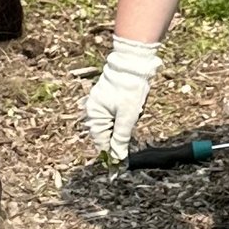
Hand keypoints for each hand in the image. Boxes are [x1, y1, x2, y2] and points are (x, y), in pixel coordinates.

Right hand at [82, 36, 162, 159]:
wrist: (133, 63)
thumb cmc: (129, 89)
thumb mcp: (127, 117)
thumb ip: (121, 138)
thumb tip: (117, 156)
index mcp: (95, 114)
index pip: (101, 142)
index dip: (111, 153)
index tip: (120, 165)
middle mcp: (93, 109)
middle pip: (107, 133)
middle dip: (121, 132)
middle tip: (133, 120)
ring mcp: (100, 102)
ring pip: (114, 123)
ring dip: (125, 122)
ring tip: (134, 107)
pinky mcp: (108, 97)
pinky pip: (116, 113)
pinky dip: (125, 113)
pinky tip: (133, 103)